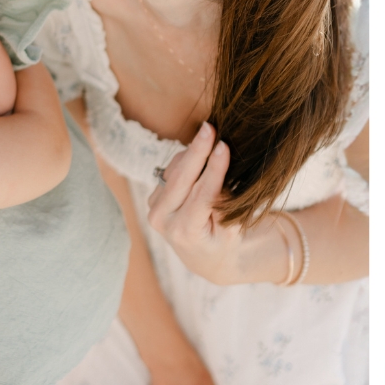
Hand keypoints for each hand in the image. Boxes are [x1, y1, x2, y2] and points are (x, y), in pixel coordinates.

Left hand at [147, 123, 274, 283]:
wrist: (202, 256)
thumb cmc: (223, 243)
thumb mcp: (231, 229)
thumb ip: (225, 202)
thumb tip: (220, 168)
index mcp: (185, 232)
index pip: (202, 195)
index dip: (214, 169)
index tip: (224, 147)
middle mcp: (163, 220)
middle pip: (181, 178)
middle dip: (196, 151)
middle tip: (210, 127)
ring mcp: (154, 208)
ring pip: (174, 170)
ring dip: (192, 152)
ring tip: (210, 136)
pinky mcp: (153, 197)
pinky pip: (170, 170)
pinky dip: (186, 159)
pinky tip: (200, 151)